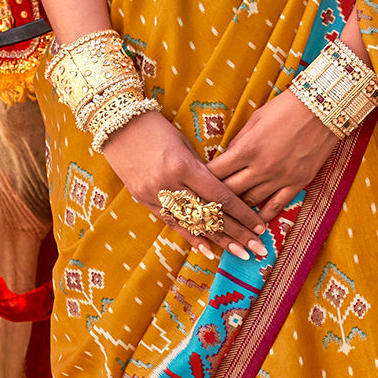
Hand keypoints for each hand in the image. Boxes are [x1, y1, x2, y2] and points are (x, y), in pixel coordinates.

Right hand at [101, 108, 267, 261]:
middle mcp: (169, 185)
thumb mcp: (184, 144)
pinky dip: (191, 237)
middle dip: (237, 234)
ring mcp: (154, 195)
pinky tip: (208, 250)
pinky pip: (171, 223)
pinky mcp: (143, 199)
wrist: (116, 124)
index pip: (220, 197)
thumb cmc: (156, 127)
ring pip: (192, 224)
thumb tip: (222, 193)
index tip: (260, 227)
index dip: (242, 215)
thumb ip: (202, 170)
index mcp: (183, 166)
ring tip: (241, 254)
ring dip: (219, 241)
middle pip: (209, 216)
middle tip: (258, 250)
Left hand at [208, 91, 340, 222]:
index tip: (195, 186)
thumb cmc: (285, 108)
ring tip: (225, 218)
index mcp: (246, 149)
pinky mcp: (297, 183)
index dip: (203, 181)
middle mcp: (260, 168)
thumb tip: (227, 158)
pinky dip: (262, 217)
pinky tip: (253, 224)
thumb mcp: (255, 119)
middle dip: (215, 200)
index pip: (216, 173)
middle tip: (205, 206)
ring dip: (236, 211)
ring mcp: (279, 178)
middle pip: (229, 192)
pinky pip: (276, 206)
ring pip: (250, 203)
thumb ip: (239, 141)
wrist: (322, 110)